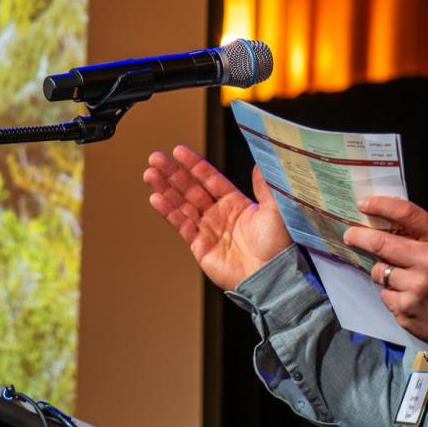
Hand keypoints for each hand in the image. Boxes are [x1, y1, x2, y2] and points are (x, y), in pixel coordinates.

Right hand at [143, 145, 291, 289]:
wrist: (271, 276)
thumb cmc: (277, 246)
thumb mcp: (275, 209)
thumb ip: (265, 185)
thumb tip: (261, 161)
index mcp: (235, 203)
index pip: (210, 178)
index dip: (194, 164)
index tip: (178, 151)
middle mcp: (219, 214)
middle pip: (190, 189)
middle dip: (172, 173)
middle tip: (156, 158)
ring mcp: (208, 230)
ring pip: (181, 205)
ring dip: (165, 189)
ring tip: (149, 174)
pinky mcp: (200, 246)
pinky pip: (181, 225)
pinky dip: (168, 211)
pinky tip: (156, 198)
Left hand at [343, 196, 427, 345]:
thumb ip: (418, 236)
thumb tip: (379, 221)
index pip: (407, 214)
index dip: (381, 205)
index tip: (363, 203)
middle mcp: (427, 263)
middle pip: (380, 243)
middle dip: (358, 236)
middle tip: (349, 234)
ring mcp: (415, 288)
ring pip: (378, 271)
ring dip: (381, 271)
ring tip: (399, 276)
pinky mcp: (405, 309)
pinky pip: (384, 294)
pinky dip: (389, 293)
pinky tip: (406, 295)